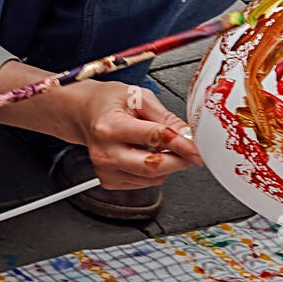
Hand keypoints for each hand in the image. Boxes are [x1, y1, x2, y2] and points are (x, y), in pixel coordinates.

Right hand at [72, 82, 204, 188]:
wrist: (84, 113)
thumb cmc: (109, 103)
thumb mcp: (140, 98)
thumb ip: (166, 118)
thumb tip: (188, 136)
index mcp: (110, 127)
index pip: (154, 138)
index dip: (181, 144)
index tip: (198, 149)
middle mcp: (105, 152)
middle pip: (153, 167)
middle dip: (179, 160)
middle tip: (191, 152)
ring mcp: (106, 170)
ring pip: (152, 178)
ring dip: (167, 165)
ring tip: (162, 146)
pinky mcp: (109, 181)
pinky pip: (144, 183)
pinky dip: (154, 171)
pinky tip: (146, 154)